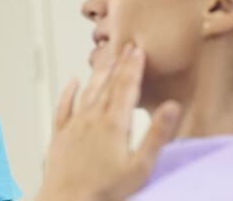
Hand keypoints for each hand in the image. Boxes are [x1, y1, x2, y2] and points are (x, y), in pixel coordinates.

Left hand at [36, 43, 181, 200]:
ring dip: (98, 73)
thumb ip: (157, 135)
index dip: (134, 67)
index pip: (127, 88)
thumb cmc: (105, 190)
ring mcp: (73, 125)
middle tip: (127, 46)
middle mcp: (92, 118)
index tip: (139, 50)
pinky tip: (72, 81)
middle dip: (120, 64)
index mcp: (114, 124)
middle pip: (108, 85)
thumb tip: (173, 107)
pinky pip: (63, 106)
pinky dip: (68, 91)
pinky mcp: (59, 134)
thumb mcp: (140, 166)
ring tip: (107, 59)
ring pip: (87, 91)